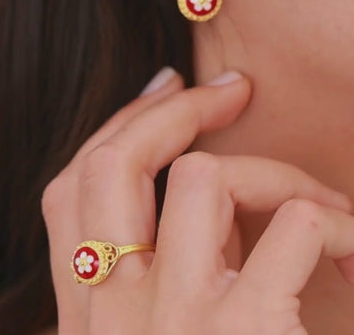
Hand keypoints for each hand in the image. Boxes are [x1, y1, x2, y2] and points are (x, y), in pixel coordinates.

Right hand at [42, 70, 353, 333]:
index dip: (117, 126)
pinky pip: (294, 224)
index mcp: (88, 313)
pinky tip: (351, 250)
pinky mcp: (244, 332)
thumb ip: (144, 274)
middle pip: (111, 162)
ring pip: (198, 176)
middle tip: (227, 90)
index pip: (72, 186)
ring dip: (267, 172)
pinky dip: (330, 221)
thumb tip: (177, 190)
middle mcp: (113, 311)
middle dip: (169, 110)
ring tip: (312, 201)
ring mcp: (175, 322)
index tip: (165, 88)